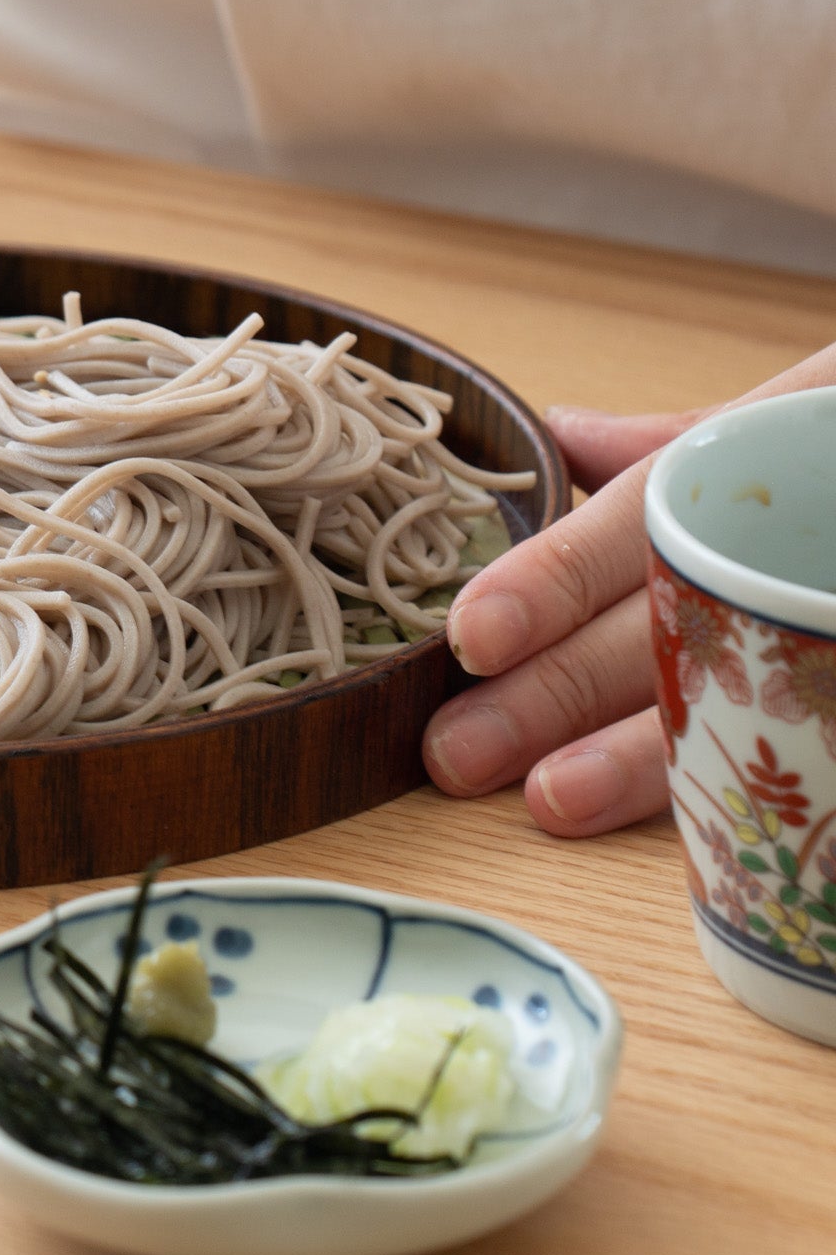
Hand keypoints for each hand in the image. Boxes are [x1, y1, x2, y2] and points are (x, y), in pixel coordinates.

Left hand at [422, 345, 835, 836]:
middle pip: (670, 627)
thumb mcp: (804, 407)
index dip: (551, 580)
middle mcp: (808, 541)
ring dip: (651, 761)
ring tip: (548, 803)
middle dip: (557, 696)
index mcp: (774, 448)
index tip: (469, 635)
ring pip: (759, 696)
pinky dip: (799, 789)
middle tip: (455, 756)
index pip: (637, 524)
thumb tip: (567, 434)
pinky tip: (725, 846)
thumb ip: (688, 441)